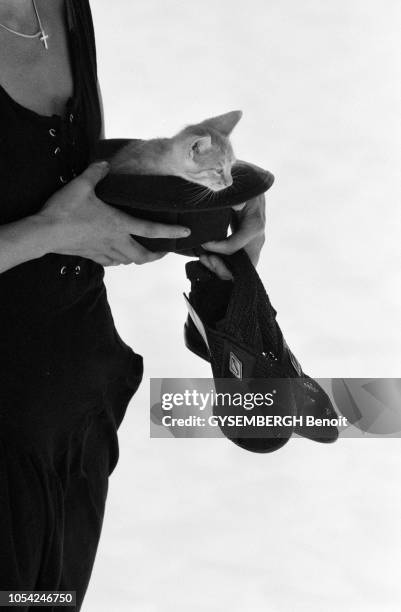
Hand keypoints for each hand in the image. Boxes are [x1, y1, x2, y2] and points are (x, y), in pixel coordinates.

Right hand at [36, 161, 189, 265]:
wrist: (43, 234)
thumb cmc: (64, 210)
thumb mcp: (81, 185)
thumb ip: (95, 173)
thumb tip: (105, 164)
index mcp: (118, 224)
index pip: (151, 229)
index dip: (170, 232)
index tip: (185, 235)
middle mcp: (115, 241)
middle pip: (142, 255)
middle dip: (156, 256)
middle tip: (163, 251)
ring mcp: (103, 251)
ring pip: (128, 260)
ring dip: (137, 257)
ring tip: (141, 250)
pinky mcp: (91, 256)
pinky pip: (111, 262)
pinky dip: (119, 259)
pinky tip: (117, 254)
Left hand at [200, 193, 265, 279]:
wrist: (250, 192)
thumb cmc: (242, 191)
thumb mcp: (239, 193)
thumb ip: (237, 200)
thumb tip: (237, 205)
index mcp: (254, 227)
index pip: (234, 246)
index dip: (216, 248)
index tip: (203, 243)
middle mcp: (257, 240)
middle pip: (242, 266)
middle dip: (221, 267)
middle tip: (204, 258)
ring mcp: (254, 246)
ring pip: (240, 268)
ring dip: (221, 267)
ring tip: (204, 258)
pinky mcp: (249, 248)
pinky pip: (237, 263)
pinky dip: (223, 264)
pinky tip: (209, 258)